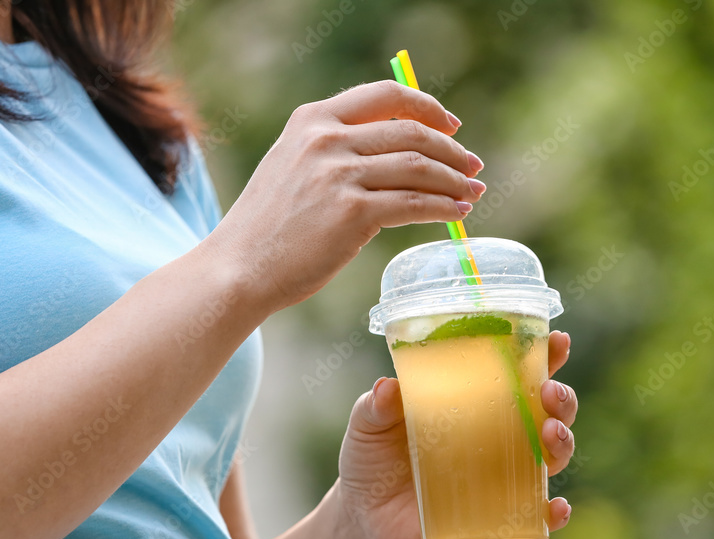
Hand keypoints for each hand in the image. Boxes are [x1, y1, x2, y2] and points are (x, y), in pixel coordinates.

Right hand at [208, 81, 485, 312]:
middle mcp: (326, 140)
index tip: (450, 126)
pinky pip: (414, 204)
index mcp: (313, 120)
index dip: (426, 107)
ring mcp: (340, 175)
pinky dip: (443, 207)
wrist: (240, 267)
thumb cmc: (269, 226)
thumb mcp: (292, 165)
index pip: (385, 95)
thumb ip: (333, 149)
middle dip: (451, 150)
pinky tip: (457, 213)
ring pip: (419, 167)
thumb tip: (396, 152)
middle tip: (473, 166)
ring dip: (454, 180)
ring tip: (473, 192)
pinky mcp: (353, 213)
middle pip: (411, 132)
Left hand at [335, 331, 578, 538]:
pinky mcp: (496, 517)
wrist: (363, 520)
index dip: (544, 355)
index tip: (559, 340)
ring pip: (551, 457)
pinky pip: (536, 516)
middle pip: (548, 412)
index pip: (517, 373)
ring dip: (562, 443)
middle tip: (549, 392)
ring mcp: (501, 477)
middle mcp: (497, 437)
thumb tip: (388, 387)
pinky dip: (553, 513)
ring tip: (550, 434)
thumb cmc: (371, 461)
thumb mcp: (367, 424)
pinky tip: (555, 508)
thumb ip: (376, 406)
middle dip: (561, 398)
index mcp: (473, 403)